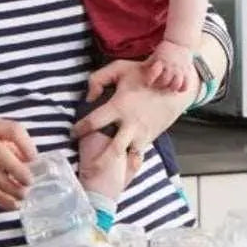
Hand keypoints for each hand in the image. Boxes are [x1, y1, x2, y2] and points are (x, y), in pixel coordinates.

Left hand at [75, 58, 199, 185]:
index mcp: (119, 107)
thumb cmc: (143, 74)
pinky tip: (120, 172)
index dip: (80, 129)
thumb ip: (98, 79)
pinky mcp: (150, 138)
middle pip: (113, 150)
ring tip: (103, 177)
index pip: (94, 122)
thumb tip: (88, 98)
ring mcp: (142, 133)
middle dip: (99, 162)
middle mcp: (131, 124)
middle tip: (87, 170)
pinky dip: (128, 164)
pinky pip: (137, 156)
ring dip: (116, 167)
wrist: (173, 84)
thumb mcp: (118, 68)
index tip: (73, 133)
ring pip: (128, 157)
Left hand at [143, 40, 194, 91]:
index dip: (150, 79)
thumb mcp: (156, 54)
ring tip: (169, 87)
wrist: (180, 42)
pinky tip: (178, 88)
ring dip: (171, 88)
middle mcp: (171, 66)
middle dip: (160, 85)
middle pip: (165, 81)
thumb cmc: (165, 49)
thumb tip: (139, 69)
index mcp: (162, 61)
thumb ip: (148, 62)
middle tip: (158, 85)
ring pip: (176, 84)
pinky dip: (182, 89)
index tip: (148, 82)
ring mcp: (180, 70)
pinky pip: (186, 84)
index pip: (154, 72)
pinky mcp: (187, 72)